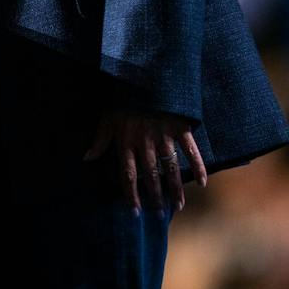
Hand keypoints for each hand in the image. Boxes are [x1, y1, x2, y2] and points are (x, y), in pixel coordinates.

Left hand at [83, 109, 206, 216]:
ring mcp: (163, 135)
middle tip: (160, 214)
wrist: (144, 74)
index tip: (135, 212)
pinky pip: (190, 150)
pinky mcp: (179, 127)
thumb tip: (86, 158)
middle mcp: (145, 142)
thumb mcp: (107, 116)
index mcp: (126, 140)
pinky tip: (202, 183)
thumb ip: (100, 139)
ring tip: (178, 205)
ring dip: (175, 188)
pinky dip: (198, 166)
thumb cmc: (123, 97)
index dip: (131, 195)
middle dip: (154, 197)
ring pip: (170, 168)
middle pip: (150, 175)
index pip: (127, 174)